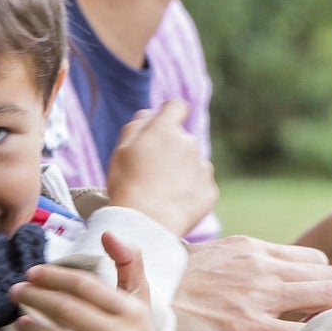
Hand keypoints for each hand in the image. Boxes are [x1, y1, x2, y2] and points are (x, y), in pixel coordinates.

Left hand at [14, 233, 198, 330]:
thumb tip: (107, 233)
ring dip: (34, 329)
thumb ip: (129, 261)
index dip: (53, 276)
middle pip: (68, 310)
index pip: (84, 285)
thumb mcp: (141, 297)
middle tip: (15, 291)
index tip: (31, 273)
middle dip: (35, 297)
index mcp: (132, 310)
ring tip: (19, 321)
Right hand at [103, 100, 217, 238]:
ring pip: (192, 163)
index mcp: (165, 129)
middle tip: (152, 173)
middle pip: (182, 139)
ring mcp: (202, 167)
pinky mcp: (210, 190)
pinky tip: (173, 204)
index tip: (164, 126)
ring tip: (161, 193)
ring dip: (181, 171)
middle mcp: (189, 143)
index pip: (177, 106)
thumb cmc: (127, 186)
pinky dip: (190, 192)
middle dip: (171, 150)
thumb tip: (150, 114)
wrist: (145, 224)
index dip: (170, 114)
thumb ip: (137, 126)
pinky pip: (201, 185)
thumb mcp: (121, 150)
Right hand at [167, 236, 331, 330]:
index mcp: (255, 249)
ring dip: (326, 317)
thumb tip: (252, 269)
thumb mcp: (212, 254)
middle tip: (312, 319)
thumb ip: (242, 260)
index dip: (318, 282)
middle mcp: (265, 267)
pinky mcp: (253, 328)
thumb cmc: (174, 283)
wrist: (146, 298)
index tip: (306, 300)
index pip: (316, 259)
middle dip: (330, 300)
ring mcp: (262, 296)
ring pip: (331, 296)